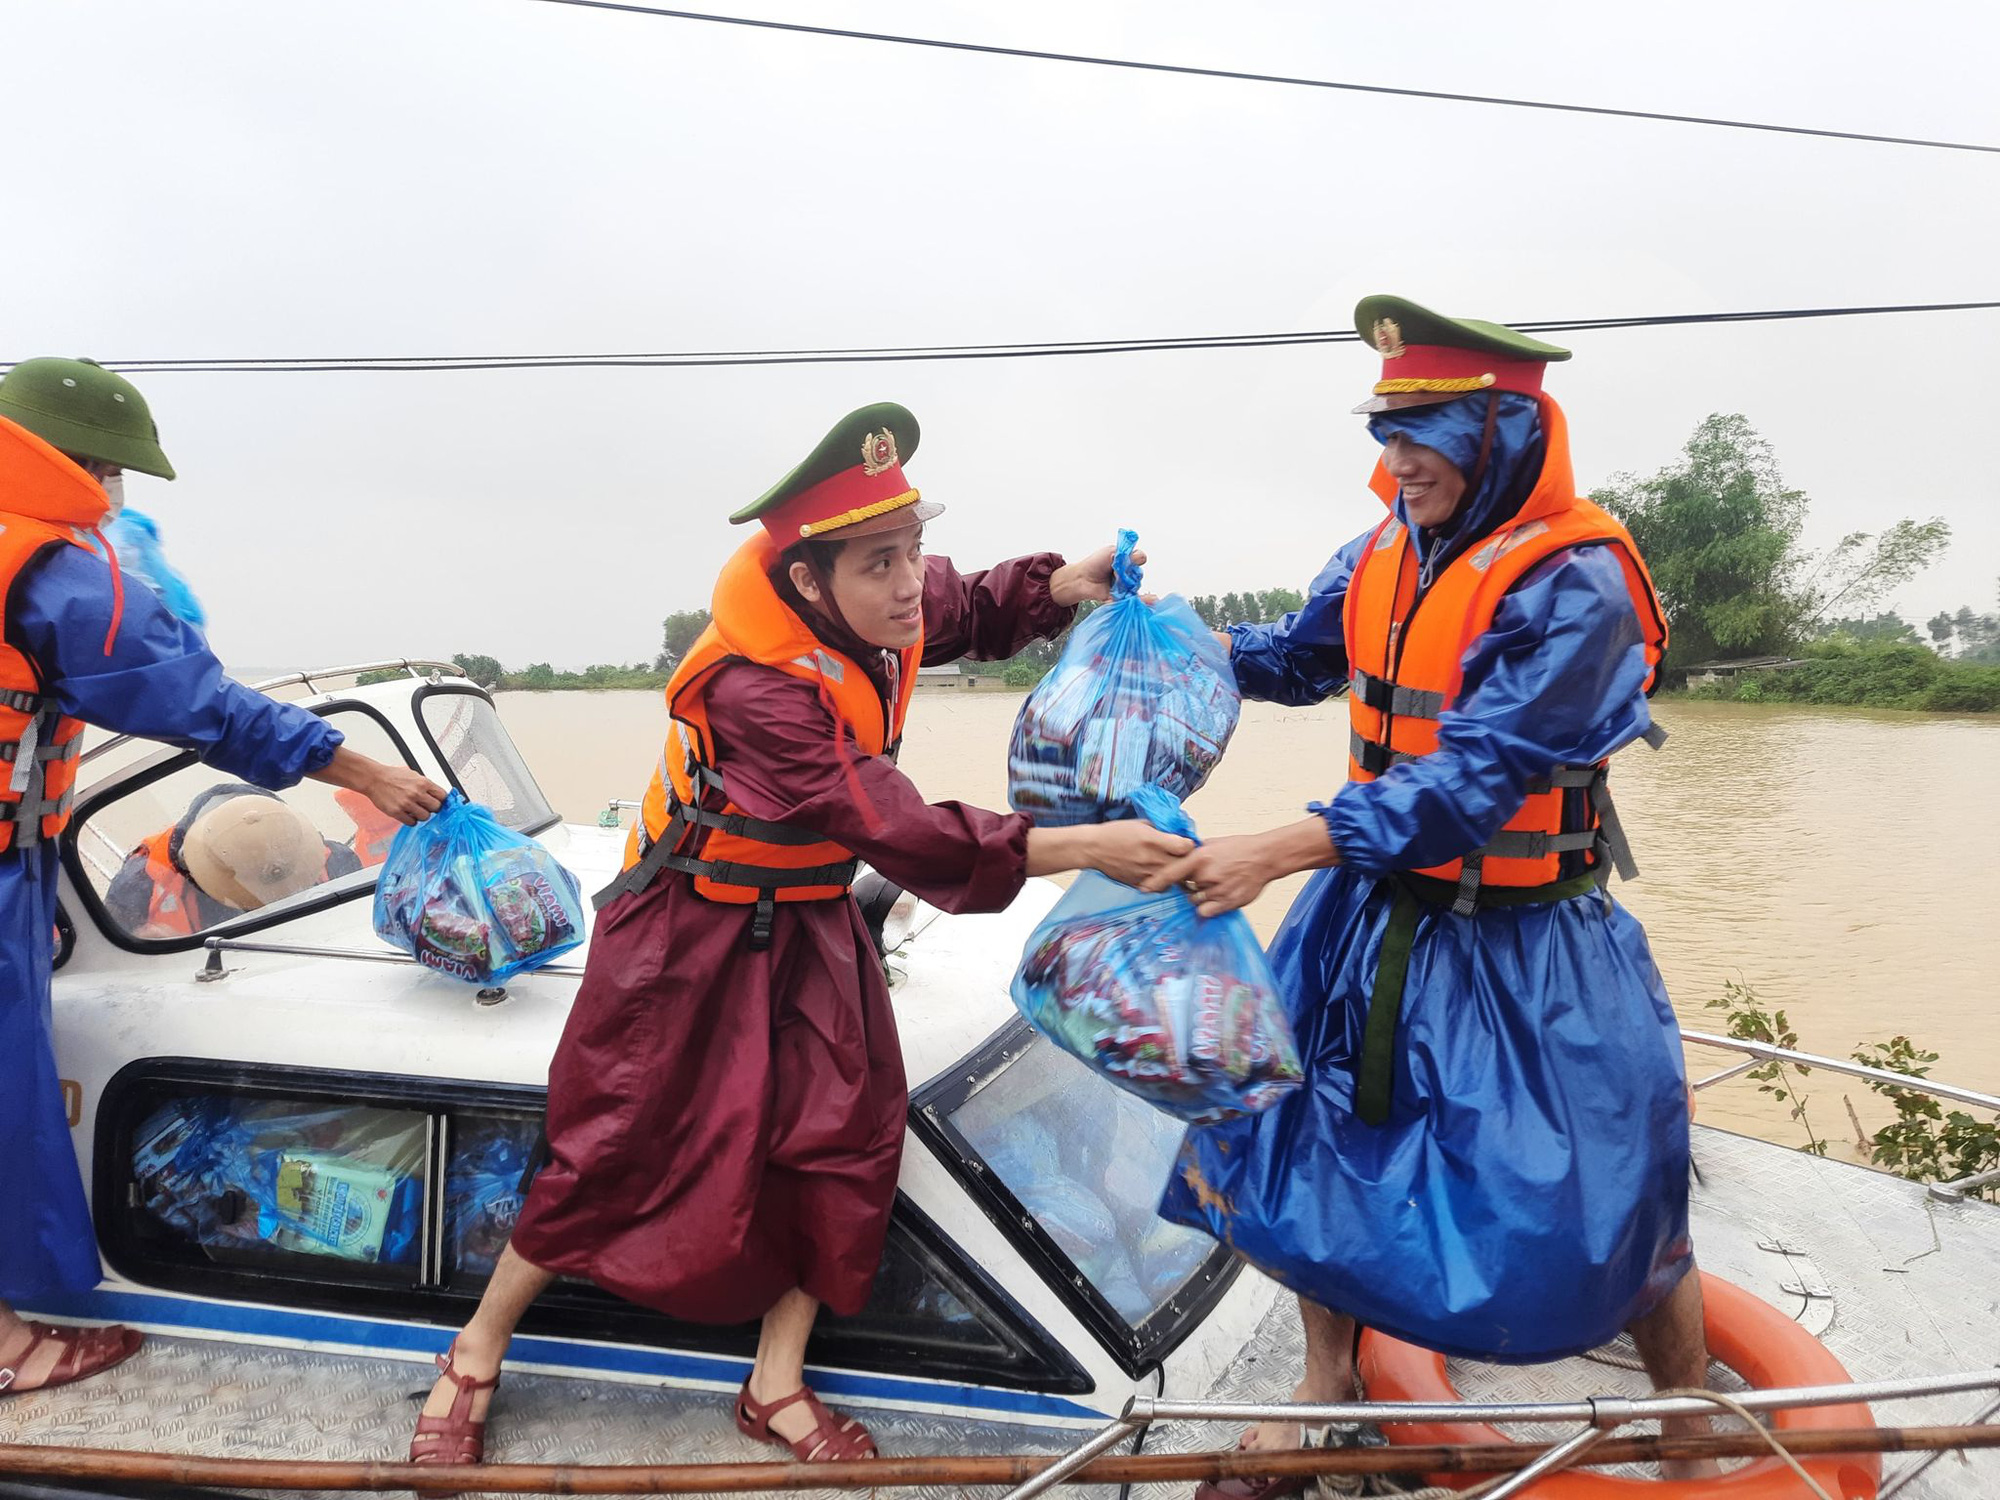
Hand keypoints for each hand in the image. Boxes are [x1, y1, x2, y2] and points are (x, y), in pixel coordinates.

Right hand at [362, 761, 448, 824]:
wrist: (374, 779)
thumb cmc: (393, 776)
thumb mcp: (414, 775)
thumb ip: (426, 785)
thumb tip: (437, 794)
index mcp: (423, 782)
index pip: (443, 796)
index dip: (441, 800)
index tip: (438, 802)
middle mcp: (416, 793)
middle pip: (436, 808)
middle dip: (432, 808)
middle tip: (426, 807)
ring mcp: (407, 803)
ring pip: (425, 817)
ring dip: (422, 815)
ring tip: (415, 810)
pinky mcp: (397, 812)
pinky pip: (412, 822)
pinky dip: (411, 820)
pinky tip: (408, 814)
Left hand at [1050, 543, 1146, 607]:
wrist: (1081, 578)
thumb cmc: (1094, 563)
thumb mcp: (1111, 552)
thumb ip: (1127, 554)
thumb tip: (1141, 557)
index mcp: (1127, 561)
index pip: (1140, 558)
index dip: (1135, 559)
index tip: (1128, 559)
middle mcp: (1128, 573)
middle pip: (1138, 573)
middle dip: (1129, 572)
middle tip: (1115, 572)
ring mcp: (1126, 586)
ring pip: (1135, 586)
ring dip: (1128, 584)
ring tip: (1116, 581)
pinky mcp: (1122, 598)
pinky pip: (1133, 600)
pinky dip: (1143, 601)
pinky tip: (1152, 601)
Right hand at [1088, 818, 1194, 886]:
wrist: (1093, 849)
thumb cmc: (1115, 833)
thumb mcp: (1141, 823)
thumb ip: (1161, 829)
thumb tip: (1178, 832)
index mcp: (1154, 840)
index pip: (1187, 847)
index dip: (1190, 845)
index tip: (1187, 844)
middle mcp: (1152, 859)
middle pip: (1184, 866)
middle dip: (1187, 861)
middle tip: (1185, 857)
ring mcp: (1147, 874)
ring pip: (1175, 879)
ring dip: (1177, 873)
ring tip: (1172, 865)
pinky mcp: (1140, 884)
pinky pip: (1161, 886)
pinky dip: (1163, 881)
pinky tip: (1159, 873)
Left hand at [1142, 834, 1276, 917]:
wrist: (1265, 857)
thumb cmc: (1239, 848)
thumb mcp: (1213, 843)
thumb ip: (1194, 852)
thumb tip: (1178, 854)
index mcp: (1199, 858)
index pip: (1170, 873)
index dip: (1155, 882)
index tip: (1144, 889)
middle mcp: (1206, 875)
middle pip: (1184, 890)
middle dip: (1188, 887)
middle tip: (1201, 881)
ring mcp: (1217, 890)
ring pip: (1195, 901)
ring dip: (1199, 897)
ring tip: (1214, 886)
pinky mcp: (1227, 903)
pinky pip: (1206, 912)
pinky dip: (1208, 907)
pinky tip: (1217, 898)